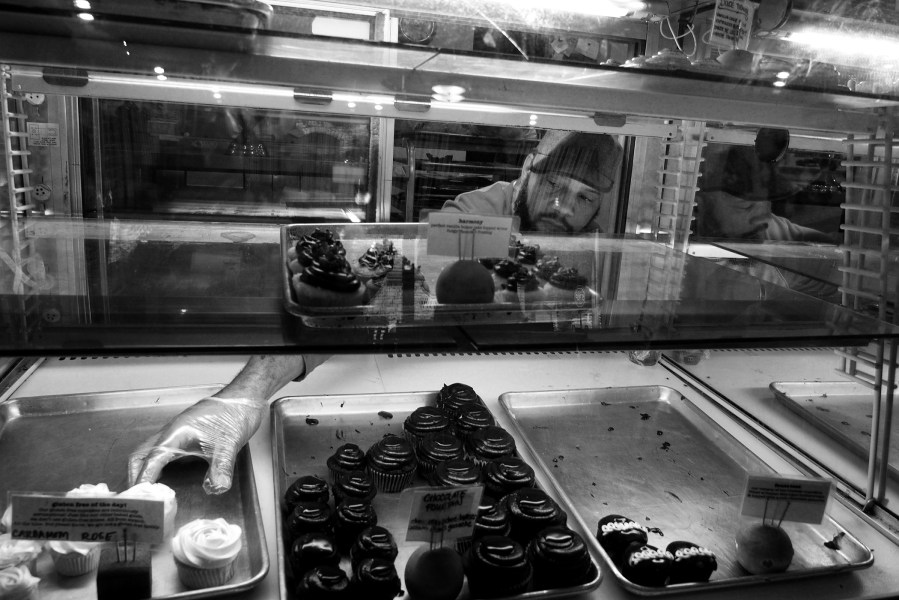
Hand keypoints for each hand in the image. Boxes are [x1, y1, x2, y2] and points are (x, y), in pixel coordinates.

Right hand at [128, 397, 264, 494]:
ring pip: (148, 452)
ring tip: (146, 492)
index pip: (151, 460)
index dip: (143, 480)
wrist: (243, 398)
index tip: (140, 499)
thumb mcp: (229, 444)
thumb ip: (221, 468)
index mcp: (175, 433)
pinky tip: (163, 478)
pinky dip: (155, 465)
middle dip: (135, 476)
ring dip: (143, 470)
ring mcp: (175, 433)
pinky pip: (160, 451)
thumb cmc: (234, 415)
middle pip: (140, 455)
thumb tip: (216, 489)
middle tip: (138, 498)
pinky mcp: (183, 435)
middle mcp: (170, 432)